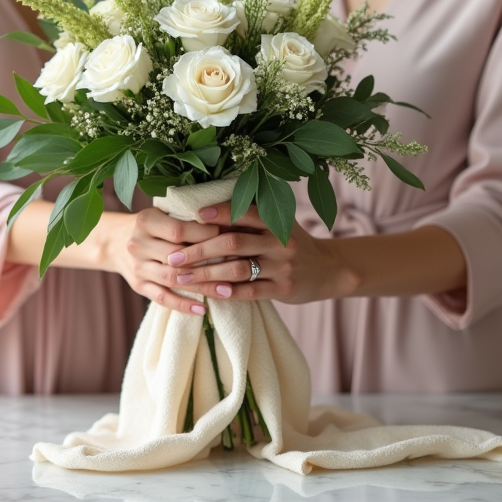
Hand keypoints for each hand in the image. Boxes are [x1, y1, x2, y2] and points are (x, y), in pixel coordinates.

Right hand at [112, 207, 222, 315]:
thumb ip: (187, 217)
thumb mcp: (163, 212)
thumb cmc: (151, 224)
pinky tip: (203, 309)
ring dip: (202, 286)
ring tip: (228, 290)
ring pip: (172, 279)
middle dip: (209, 262)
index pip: (178, 230)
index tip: (229, 237)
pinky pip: (162, 298)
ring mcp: (137, 267)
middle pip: (176, 257)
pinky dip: (183, 304)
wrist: (115, 240)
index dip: (205, 235)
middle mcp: (138, 244)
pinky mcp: (138, 285)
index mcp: (146, 221)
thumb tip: (228, 223)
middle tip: (237, 267)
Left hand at [162, 204, 356, 303]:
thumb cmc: (290, 243)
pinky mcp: (284, 289)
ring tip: (181, 278)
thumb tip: (204, 208)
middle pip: (233, 242)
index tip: (192, 216)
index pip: (244, 212)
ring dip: (206, 274)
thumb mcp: (277, 223)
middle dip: (199, 249)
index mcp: (275, 220)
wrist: (328, 269)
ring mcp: (283, 266)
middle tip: (173, 256)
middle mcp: (280, 241)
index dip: (218, 212)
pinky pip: (251, 292)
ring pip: (238, 269)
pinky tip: (210, 293)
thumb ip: (249, 217)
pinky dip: (228, 292)